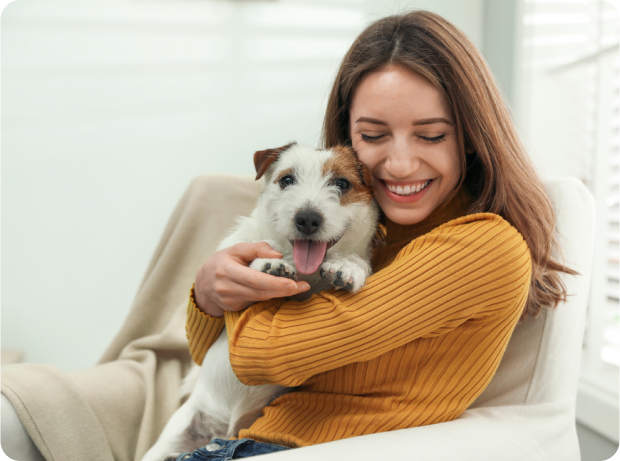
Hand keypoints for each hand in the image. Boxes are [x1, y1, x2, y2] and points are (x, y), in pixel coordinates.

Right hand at [194, 242, 309, 316]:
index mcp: (226, 270)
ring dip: (280, 294)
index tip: (293, 283)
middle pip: (260, 292)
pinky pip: (256, 302)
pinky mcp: (234, 308)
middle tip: (302, 287)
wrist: (203, 283)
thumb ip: (257, 248)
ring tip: (298, 287)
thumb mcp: (236, 249)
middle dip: (283, 290)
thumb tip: (278, 255)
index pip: (254, 279)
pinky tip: (280, 291)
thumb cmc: (222, 262)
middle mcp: (227, 288)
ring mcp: (230, 301)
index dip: (274, 283)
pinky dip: (269, 296)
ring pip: (260, 298)